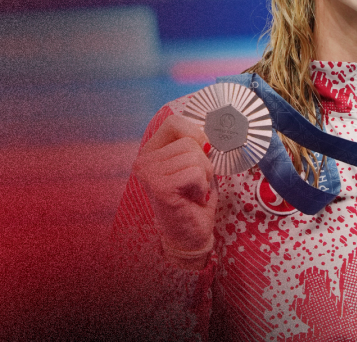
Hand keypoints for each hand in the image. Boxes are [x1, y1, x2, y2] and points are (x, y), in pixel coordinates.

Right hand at [132, 113, 217, 268]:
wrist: (191, 234)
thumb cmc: (194, 198)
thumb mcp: (196, 163)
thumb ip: (197, 142)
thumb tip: (213, 127)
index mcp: (150, 151)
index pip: (174, 122)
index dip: (196, 133)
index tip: (203, 152)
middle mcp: (143, 160)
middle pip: (190, 141)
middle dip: (204, 162)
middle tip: (195, 183)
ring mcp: (148, 173)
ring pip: (195, 155)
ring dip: (204, 175)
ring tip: (194, 191)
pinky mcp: (160, 187)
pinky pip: (196, 172)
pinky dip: (202, 186)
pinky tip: (193, 199)